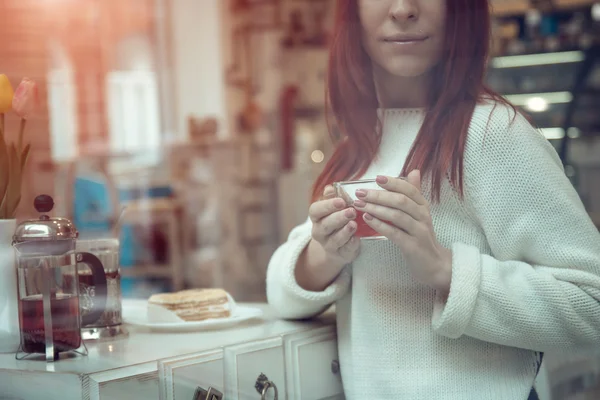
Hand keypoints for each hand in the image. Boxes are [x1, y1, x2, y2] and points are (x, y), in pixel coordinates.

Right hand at [308, 185, 360, 266]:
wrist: (338, 246)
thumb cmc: (336, 221)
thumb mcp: (333, 208)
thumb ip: (332, 197)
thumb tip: (330, 188)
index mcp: (317, 217)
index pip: (315, 210)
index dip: (327, 205)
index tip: (341, 201)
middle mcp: (320, 232)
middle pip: (325, 225)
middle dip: (338, 218)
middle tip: (351, 211)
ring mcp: (329, 245)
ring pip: (335, 239)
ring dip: (345, 231)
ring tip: (354, 224)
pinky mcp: (341, 254)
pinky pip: (346, 250)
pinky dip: (351, 244)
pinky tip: (357, 238)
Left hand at [353, 170, 451, 292]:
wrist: (432, 264)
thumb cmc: (420, 236)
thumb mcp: (419, 214)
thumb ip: (414, 194)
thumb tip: (414, 171)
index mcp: (423, 206)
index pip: (409, 189)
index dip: (393, 183)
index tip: (376, 178)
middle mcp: (423, 216)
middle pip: (401, 201)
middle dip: (378, 195)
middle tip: (360, 192)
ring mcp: (419, 231)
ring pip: (397, 216)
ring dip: (376, 208)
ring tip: (359, 204)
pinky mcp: (413, 246)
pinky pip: (395, 233)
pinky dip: (380, 225)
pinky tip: (367, 219)